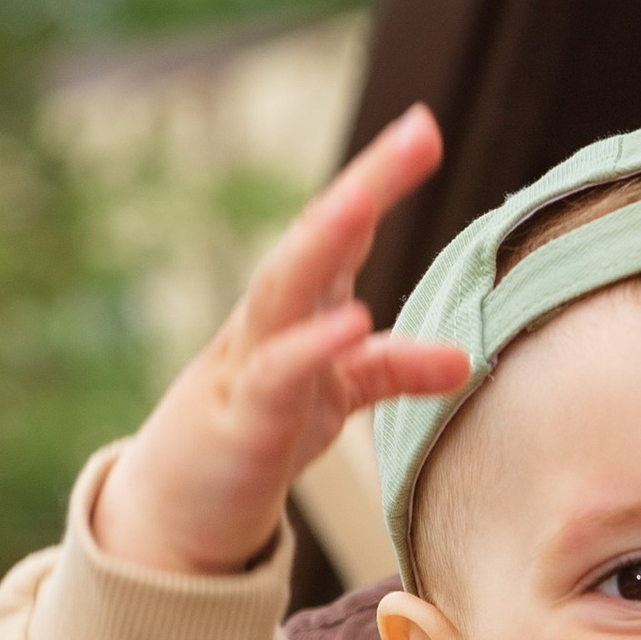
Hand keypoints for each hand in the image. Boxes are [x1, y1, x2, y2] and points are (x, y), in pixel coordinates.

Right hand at [94, 105, 468, 575]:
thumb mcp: (334, 397)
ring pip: (285, 289)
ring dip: (326, 241)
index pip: (342, 231)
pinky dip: (312, 348)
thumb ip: (391, 369)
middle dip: (366, 182)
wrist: (176, 512)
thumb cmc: (255, 436)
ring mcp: (250, 365)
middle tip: (417, 131)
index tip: (424, 127)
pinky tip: (352, 321)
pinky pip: (276, 376)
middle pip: (315, 238)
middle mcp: (271, 320)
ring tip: (366, 198)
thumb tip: (464, 359)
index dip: (380, 179)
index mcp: (297, 307)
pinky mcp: (242, 423)